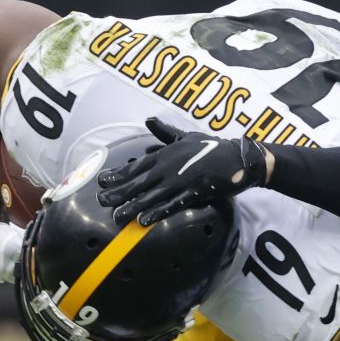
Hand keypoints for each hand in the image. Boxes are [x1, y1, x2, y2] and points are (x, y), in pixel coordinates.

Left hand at [97, 117, 267, 224]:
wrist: (238, 158)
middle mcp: (169, 168)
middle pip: (139, 183)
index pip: (136, 166)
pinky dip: (157, 212)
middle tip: (101, 201)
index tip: (101, 181)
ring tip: (117, 217)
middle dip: (119, 192)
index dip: (118, 174)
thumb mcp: (186, 136)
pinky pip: (172, 205)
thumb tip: (149, 119)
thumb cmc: (211, 147)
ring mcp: (180, 181)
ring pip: (152, 196)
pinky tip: (144, 221)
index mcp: (165, 155)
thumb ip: (166, 132)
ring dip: (133, 207)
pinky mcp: (194, 193)